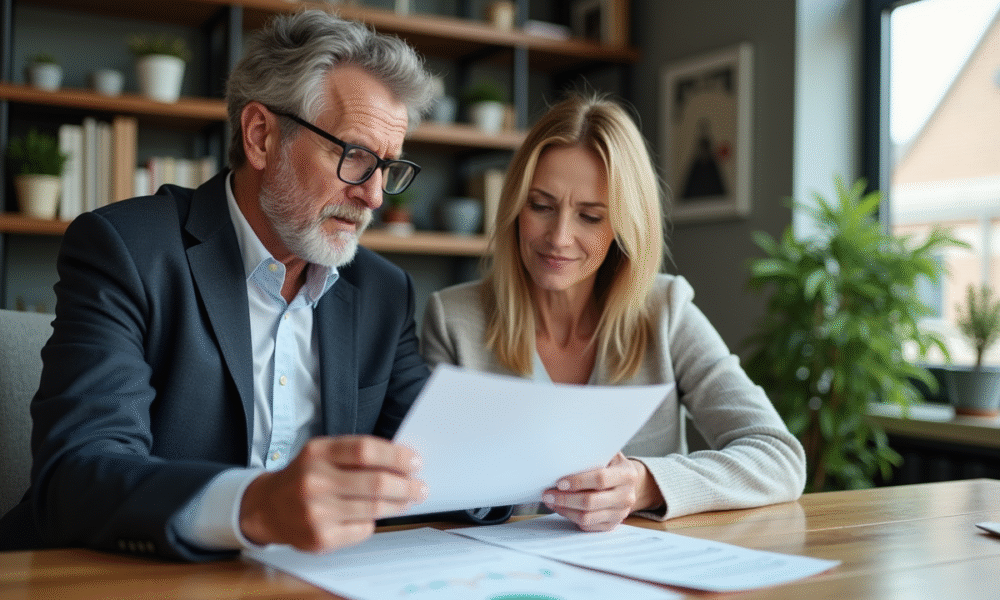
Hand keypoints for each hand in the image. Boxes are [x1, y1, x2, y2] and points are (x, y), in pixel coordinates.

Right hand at [239, 435, 426, 551]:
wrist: (267, 508)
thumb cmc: (305, 477)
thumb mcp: (323, 454)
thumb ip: (356, 454)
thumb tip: (403, 461)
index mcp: (317, 453)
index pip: (365, 450)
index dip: (396, 456)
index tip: (415, 461)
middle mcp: (314, 481)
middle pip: (376, 483)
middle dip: (407, 486)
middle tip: (420, 487)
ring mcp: (316, 512)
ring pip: (374, 509)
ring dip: (398, 504)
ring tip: (407, 500)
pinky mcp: (321, 538)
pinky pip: (363, 529)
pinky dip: (373, 522)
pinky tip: (372, 516)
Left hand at [541, 453, 662, 531]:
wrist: (627, 483)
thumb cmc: (611, 465)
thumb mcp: (607, 454)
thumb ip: (591, 455)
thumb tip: (564, 455)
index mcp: (626, 474)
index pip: (600, 479)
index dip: (578, 481)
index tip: (559, 482)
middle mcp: (627, 496)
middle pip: (591, 501)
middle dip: (565, 499)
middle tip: (547, 494)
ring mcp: (620, 513)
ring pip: (587, 517)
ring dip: (565, 510)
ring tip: (551, 501)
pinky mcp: (612, 525)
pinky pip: (588, 526)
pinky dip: (571, 517)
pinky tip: (562, 508)